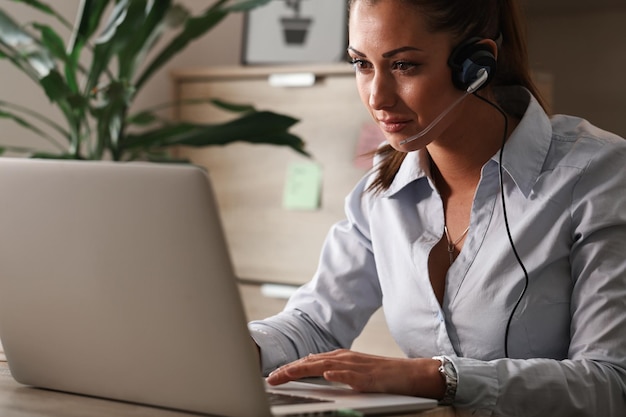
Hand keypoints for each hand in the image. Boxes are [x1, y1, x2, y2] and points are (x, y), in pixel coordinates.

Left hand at [266, 349, 444, 398]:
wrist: (411, 374)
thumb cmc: (384, 374)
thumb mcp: (354, 369)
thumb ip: (335, 367)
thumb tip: (315, 365)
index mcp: (340, 357)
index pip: (309, 361)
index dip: (290, 368)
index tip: (273, 376)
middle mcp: (345, 358)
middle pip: (311, 362)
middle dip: (289, 369)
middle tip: (271, 378)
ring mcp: (357, 366)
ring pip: (326, 365)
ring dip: (304, 369)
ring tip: (287, 375)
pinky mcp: (370, 376)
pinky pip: (352, 375)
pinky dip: (338, 374)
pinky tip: (327, 375)